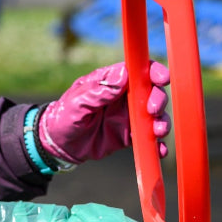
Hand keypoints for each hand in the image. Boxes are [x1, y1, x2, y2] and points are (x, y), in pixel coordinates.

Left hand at [37, 61, 169, 165]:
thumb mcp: (78, 102)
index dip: (153, 71)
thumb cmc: (64, 116)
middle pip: (152, 92)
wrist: (59, 144)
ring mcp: (129, 116)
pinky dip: (157, 144)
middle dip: (158, 99)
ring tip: (158, 131)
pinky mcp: (130, 135)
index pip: (138, 70)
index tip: (162, 79)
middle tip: (152, 111)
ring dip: (162, 121)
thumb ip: (99, 91)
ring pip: (155, 115)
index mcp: (111, 81)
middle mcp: (125, 96)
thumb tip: (123, 74)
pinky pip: (148, 138)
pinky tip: (159, 151)